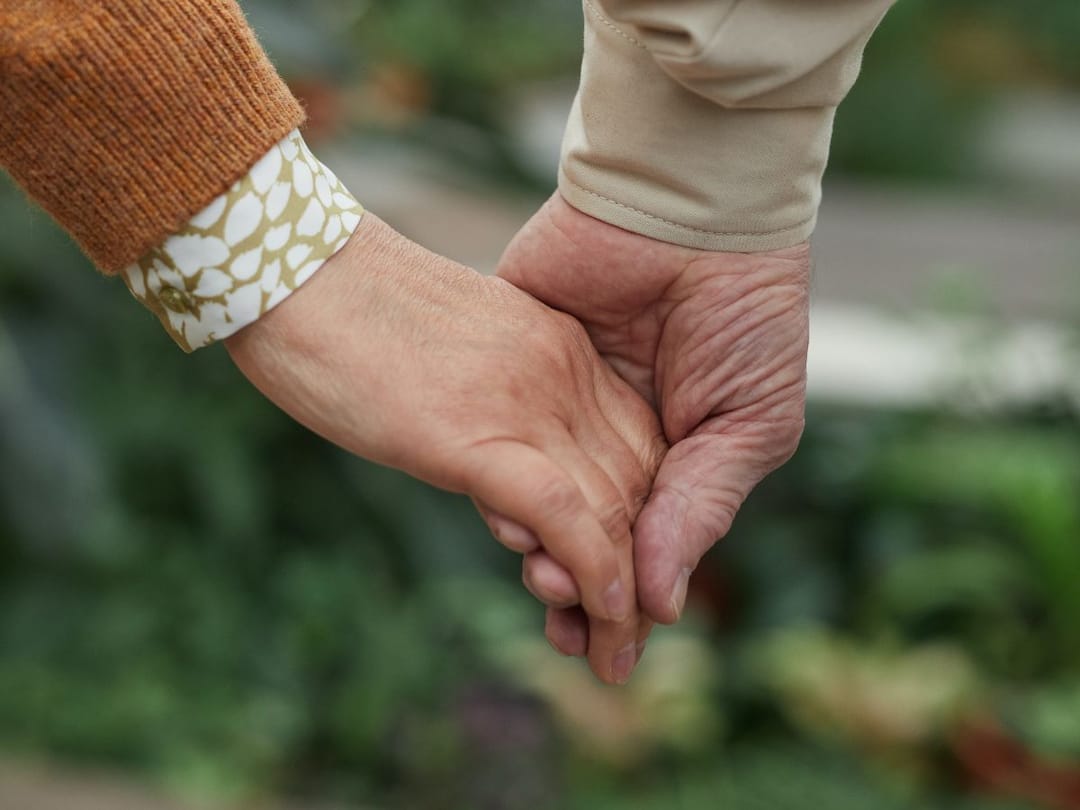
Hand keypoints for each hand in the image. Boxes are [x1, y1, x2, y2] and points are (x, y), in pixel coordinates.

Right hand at [225, 213, 665, 683]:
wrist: (289, 267)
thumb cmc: (352, 315)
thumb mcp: (453, 359)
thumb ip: (498, 406)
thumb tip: (504, 473)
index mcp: (558, 346)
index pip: (636, 445)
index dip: (642, 520)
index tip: (625, 578)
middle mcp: (561, 370)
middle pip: (637, 485)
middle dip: (639, 572)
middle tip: (624, 638)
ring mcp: (522, 398)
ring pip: (611, 508)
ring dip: (621, 596)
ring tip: (613, 656)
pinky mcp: (472, 431)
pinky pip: (561, 511)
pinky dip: (592, 570)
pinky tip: (601, 616)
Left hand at [497, 194, 807, 652]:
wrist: (691, 209)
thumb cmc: (744, 316)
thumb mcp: (750, 422)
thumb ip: (700, 508)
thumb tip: (661, 603)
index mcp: (670, 458)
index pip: (638, 548)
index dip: (624, 600)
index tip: (612, 652)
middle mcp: (607, 440)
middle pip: (578, 534)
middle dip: (573, 591)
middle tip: (567, 634)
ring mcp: (555, 403)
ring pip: (529, 496)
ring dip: (533, 546)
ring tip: (541, 578)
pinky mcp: (511, 361)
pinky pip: (495, 435)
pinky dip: (498, 480)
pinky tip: (507, 516)